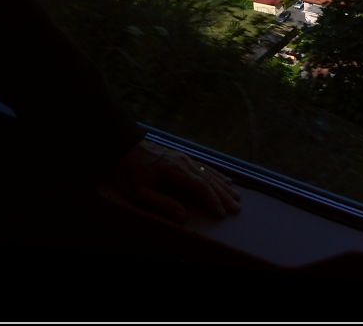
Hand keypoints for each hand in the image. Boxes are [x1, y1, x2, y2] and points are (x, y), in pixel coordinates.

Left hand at [109, 139, 240, 223]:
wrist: (125, 146)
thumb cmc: (130, 171)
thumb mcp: (139, 192)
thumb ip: (161, 204)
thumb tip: (182, 217)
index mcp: (175, 171)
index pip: (200, 187)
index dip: (213, 201)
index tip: (222, 213)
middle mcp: (184, 162)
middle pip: (209, 180)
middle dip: (223, 196)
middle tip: (236, 208)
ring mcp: (185, 158)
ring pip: (209, 173)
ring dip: (223, 186)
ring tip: (236, 196)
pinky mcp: (183, 157)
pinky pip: (204, 166)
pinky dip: (217, 174)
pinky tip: (225, 179)